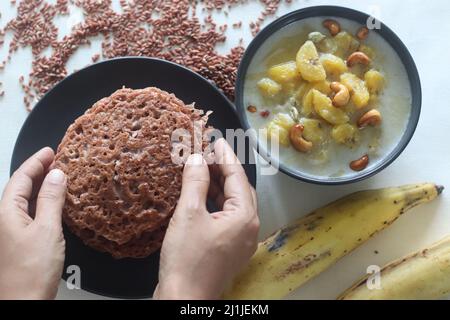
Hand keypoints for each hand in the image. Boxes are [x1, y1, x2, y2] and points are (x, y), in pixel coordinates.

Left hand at [0, 147, 66, 299]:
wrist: (23, 303)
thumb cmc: (30, 272)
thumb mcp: (47, 230)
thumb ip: (51, 200)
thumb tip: (58, 175)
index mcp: (6, 213)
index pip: (21, 177)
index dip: (36, 161)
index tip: (50, 151)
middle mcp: (5, 220)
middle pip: (21, 187)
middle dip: (38, 171)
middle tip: (56, 160)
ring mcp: (12, 232)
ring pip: (26, 201)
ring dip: (42, 187)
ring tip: (58, 177)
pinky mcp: (21, 243)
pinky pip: (31, 214)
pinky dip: (44, 204)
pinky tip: (55, 206)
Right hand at [155, 138, 258, 299]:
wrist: (183, 298)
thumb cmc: (187, 260)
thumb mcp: (188, 214)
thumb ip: (195, 182)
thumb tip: (196, 158)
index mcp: (245, 217)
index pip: (237, 177)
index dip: (225, 156)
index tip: (216, 139)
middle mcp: (248, 228)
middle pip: (239, 189)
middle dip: (223, 169)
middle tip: (206, 153)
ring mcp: (240, 240)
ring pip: (233, 203)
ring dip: (219, 186)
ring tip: (202, 169)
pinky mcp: (229, 248)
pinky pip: (227, 217)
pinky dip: (216, 203)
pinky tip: (202, 195)